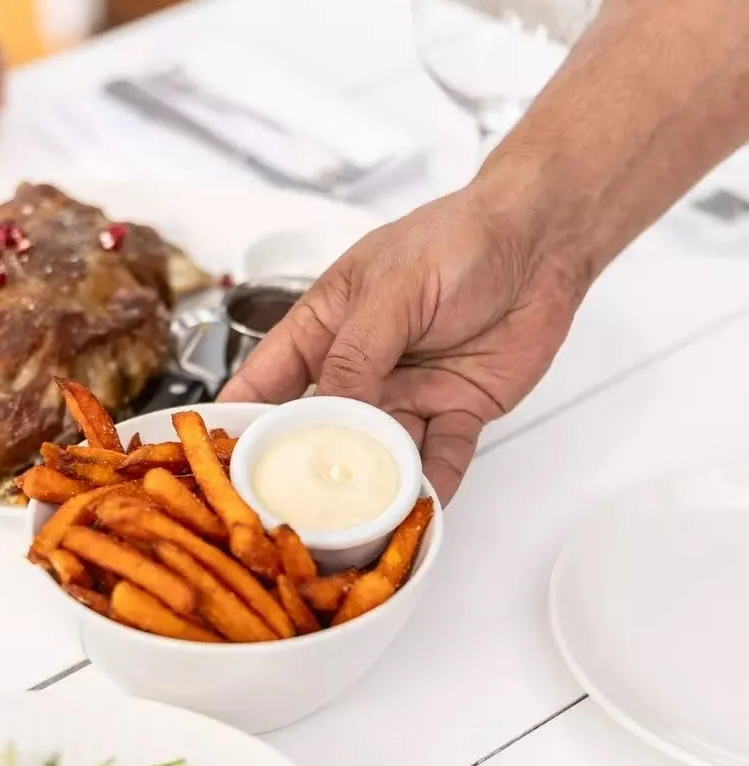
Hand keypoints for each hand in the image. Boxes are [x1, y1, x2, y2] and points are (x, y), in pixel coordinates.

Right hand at [220, 185, 584, 503]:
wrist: (542, 240)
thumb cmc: (459, 240)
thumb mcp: (392, 289)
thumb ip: (356, 354)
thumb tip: (327, 415)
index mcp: (324, 328)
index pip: (266, 382)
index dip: (241, 421)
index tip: (222, 463)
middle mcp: (359, 369)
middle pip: (321, 432)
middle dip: (306, 472)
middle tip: (290, 514)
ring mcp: (406, 394)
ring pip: (379, 456)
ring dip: (370, 488)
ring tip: (354, 525)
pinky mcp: (455, 411)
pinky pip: (439, 459)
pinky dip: (430, 488)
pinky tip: (417, 513)